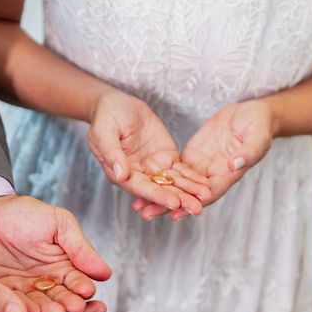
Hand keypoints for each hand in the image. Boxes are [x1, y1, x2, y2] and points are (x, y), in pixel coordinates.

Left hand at [0, 195, 111, 311]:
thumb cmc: (23, 213)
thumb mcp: (58, 224)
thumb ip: (80, 248)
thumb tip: (105, 272)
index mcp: (64, 267)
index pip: (78, 282)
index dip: (82, 287)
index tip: (86, 290)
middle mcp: (47, 284)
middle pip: (62, 300)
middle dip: (68, 305)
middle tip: (71, 308)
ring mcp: (25, 292)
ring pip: (40, 307)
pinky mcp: (3, 297)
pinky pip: (15, 306)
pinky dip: (22, 311)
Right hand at [87, 90, 207, 215]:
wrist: (117, 103)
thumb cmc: (106, 117)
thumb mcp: (104, 131)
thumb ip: (111, 153)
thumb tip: (121, 175)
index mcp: (121, 172)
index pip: (140, 188)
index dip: (157, 196)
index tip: (174, 202)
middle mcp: (138, 174)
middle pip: (159, 190)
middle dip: (179, 199)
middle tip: (196, 208)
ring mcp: (153, 167)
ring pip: (172, 183)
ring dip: (189, 191)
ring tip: (206, 197)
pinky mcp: (165, 158)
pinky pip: (180, 170)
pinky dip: (193, 178)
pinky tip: (206, 185)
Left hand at [133, 100, 273, 219]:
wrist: (252, 114)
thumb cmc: (259, 125)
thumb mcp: (258, 137)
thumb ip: (247, 153)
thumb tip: (233, 165)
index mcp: (229, 175)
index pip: (209, 193)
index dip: (192, 203)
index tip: (176, 212)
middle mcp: (212, 176)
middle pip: (188, 194)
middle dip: (167, 205)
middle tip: (146, 214)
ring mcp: (201, 168)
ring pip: (177, 185)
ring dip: (158, 195)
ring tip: (137, 205)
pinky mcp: (192, 158)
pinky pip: (174, 171)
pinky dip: (160, 178)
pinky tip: (142, 183)